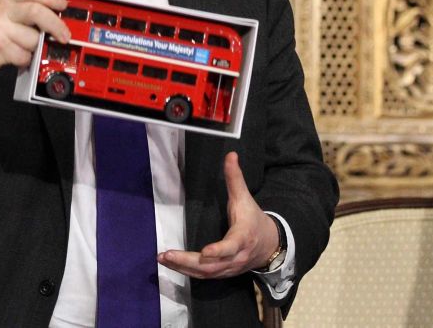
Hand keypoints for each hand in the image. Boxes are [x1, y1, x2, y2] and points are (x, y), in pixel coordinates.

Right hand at [0, 0, 69, 80]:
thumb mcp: (5, 10)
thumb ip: (28, 8)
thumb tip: (61, 16)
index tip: (64, 7)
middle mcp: (3, 11)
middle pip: (37, 12)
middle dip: (56, 25)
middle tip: (65, 36)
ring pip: (33, 39)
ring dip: (36, 47)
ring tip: (27, 47)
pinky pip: (24, 56)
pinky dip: (26, 59)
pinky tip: (16, 56)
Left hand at [157, 151, 279, 278]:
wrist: (268, 244)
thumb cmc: (252, 218)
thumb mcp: (245, 197)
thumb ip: (235, 178)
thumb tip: (230, 155)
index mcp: (243, 237)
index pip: (231, 246)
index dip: (219, 250)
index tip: (205, 252)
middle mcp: (236, 256)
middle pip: (212, 265)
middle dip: (188, 261)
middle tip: (166, 255)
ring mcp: (230, 268)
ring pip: (206, 273)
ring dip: (183, 268)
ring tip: (163, 258)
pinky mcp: (223, 274)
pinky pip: (204, 276)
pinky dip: (187, 272)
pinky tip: (172, 265)